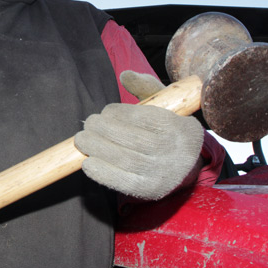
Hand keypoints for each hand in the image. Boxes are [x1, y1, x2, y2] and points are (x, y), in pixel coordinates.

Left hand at [74, 71, 203, 199]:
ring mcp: (165, 175)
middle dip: (105, 130)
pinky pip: (123, 182)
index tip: (105, 112)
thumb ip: (145, 86)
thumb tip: (125, 75)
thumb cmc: (166, 126)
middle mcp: (178, 154)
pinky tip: (88, 162)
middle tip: (88, 124)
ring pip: (126, 160)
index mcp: (183, 129)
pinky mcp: (151, 191)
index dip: (121, 114)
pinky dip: (102, 172)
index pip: (148, 119)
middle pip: (136, 141)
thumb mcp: (164, 102)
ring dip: (98, 148)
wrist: (185, 163)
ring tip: (82, 139)